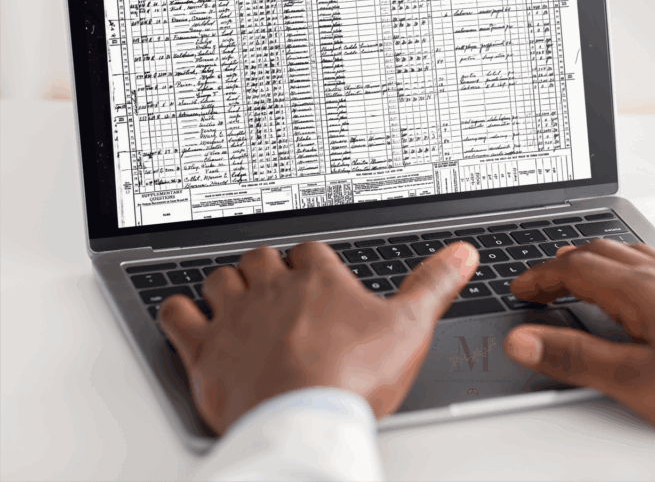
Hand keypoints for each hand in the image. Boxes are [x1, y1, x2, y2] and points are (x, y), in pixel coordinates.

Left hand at [159, 240, 477, 434]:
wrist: (304, 419)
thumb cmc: (353, 376)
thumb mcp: (409, 327)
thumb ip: (433, 285)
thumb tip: (460, 254)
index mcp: (318, 280)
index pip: (310, 251)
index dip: (312, 261)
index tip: (316, 272)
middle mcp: (272, 290)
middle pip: (260, 259)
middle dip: (266, 268)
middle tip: (275, 286)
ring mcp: (235, 318)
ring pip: (220, 280)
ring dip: (226, 285)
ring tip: (236, 298)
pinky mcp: (205, 350)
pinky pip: (178, 315)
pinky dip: (180, 311)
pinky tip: (188, 316)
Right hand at [503, 240, 654, 435]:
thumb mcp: (634, 381)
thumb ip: (575, 358)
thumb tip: (524, 340)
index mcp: (639, 290)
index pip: (574, 268)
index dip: (540, 277)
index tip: (521, 288)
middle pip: (600, 251)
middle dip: (563, 264)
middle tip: (542, 284)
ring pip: (631, 253)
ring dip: (597, 260)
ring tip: (581, 275)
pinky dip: (629, 267)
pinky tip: (639, 288)